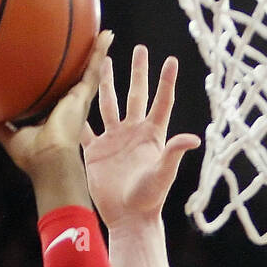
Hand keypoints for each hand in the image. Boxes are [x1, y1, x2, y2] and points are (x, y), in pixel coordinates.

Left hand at [0, 30, 113, 181]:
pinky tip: (106, 35)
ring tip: (103, 34)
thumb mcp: (12, 137)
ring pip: (90, 71)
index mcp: (54, 114)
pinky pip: (93, 69)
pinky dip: (99, 51)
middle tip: (86, 45)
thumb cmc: (32, 156)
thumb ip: (0, 126)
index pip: (58, 93)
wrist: (48, 160)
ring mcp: (79, 100)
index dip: (60, 82)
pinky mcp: (83, 96)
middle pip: (76, 79)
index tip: (60, 69)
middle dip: (82, 63)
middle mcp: (69, 105)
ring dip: (96, 52)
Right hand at [82, 44, 199, 228]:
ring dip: (107, 84)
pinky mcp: (95, 152)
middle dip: (137, 72)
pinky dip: (78, 115)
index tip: (170, 59)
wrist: (127, 218)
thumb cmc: (149, 199)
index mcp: (151, 135)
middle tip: (138, 48)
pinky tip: (72, 97)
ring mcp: (113, 141)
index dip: (166, 81)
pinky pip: (85, 129)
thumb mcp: (163, 174)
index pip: (161, 102)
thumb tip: (193, 138)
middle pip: (135, 95)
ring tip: (105, 63)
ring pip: (108, 105)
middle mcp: (132, 133)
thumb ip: (174, 153)